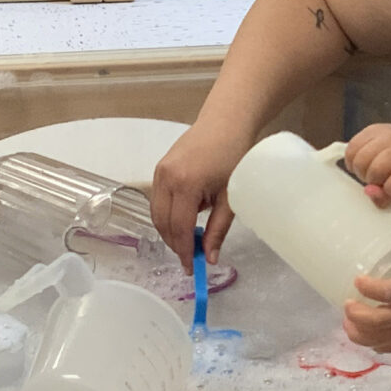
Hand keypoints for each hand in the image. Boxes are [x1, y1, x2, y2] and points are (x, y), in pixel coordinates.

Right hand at [150, 124, 244, 270]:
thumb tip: (210, 258)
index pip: (179, 228)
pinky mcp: (159, 169)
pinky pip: (158, 201)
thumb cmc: (234, 156)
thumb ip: (218, 229)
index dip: (184, 251)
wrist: (225, 123)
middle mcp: (166, 178)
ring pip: (157, 213)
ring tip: (189, 241)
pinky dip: (168, 215)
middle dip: (175, 244)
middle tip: (191, 258)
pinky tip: (185, 219)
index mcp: (185, 184)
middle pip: (163, 223)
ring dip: (170, 231)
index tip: (191, 267)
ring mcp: (159, 172)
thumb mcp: (231, 197)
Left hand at [343, 240, 390, 354]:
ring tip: (347, 321)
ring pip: (375, 337)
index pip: (389, 291)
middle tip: (347, 304)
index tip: (358, 280)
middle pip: (375, 320)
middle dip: (356, 314)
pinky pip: (385, 347)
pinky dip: (370, 343)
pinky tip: (364, 336)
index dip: (370, 287)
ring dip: (357, 331)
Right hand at [345, 121, 390, 207]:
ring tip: (370, 170)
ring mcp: (387, 133)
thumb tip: (369, 191)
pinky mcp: (372, 129)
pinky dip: (353, 160)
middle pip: (375, 171)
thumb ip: (388, 198)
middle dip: (373, 181)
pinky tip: (363, 162)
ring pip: (360, 160)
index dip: (389, 191)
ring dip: (361, 171)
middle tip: (379, 179)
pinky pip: (351, 149)